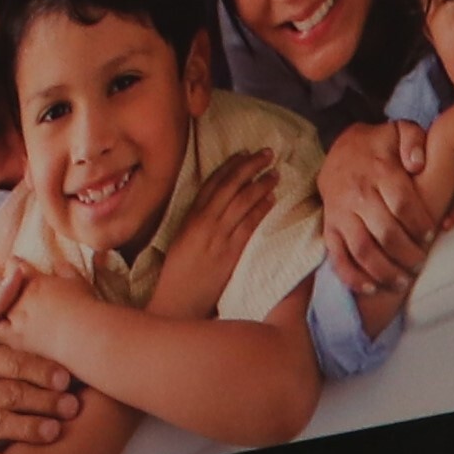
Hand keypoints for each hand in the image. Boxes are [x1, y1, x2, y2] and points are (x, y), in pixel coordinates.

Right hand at [150, 147, 284, 316]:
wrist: (179, 299)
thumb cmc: (179, 273)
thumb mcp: (182, 240)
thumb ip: (197, 223)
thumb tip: (215, 210)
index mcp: (190, 216)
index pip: (212, 183)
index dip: (230, 166)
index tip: (244, 153)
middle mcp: (203, 222)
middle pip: (229, 186)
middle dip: (249, 167)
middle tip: (267, 154)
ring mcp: (217, 236)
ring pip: (241, 202)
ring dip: (260, 184)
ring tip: (275, 173)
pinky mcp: (230, 252)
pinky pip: (248, 225)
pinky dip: (260, 209)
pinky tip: (272, 199)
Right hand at [317, 119, 441, 307]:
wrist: (340, 148)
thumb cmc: (378, 145)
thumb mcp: (399, 129)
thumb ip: (414, 139)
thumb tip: (417, 164)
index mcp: (378, 171)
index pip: (403, 204)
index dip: (420, 224)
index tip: (432, 235)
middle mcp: (357, 194)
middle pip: (385, 232)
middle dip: (408, 253)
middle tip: (421, 261)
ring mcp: (340, 212)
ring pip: (362, 248)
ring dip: (384, 270)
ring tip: (403, 281)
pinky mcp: (329, 226)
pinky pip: (337, 255)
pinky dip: (352, 276)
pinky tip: (371, 288)